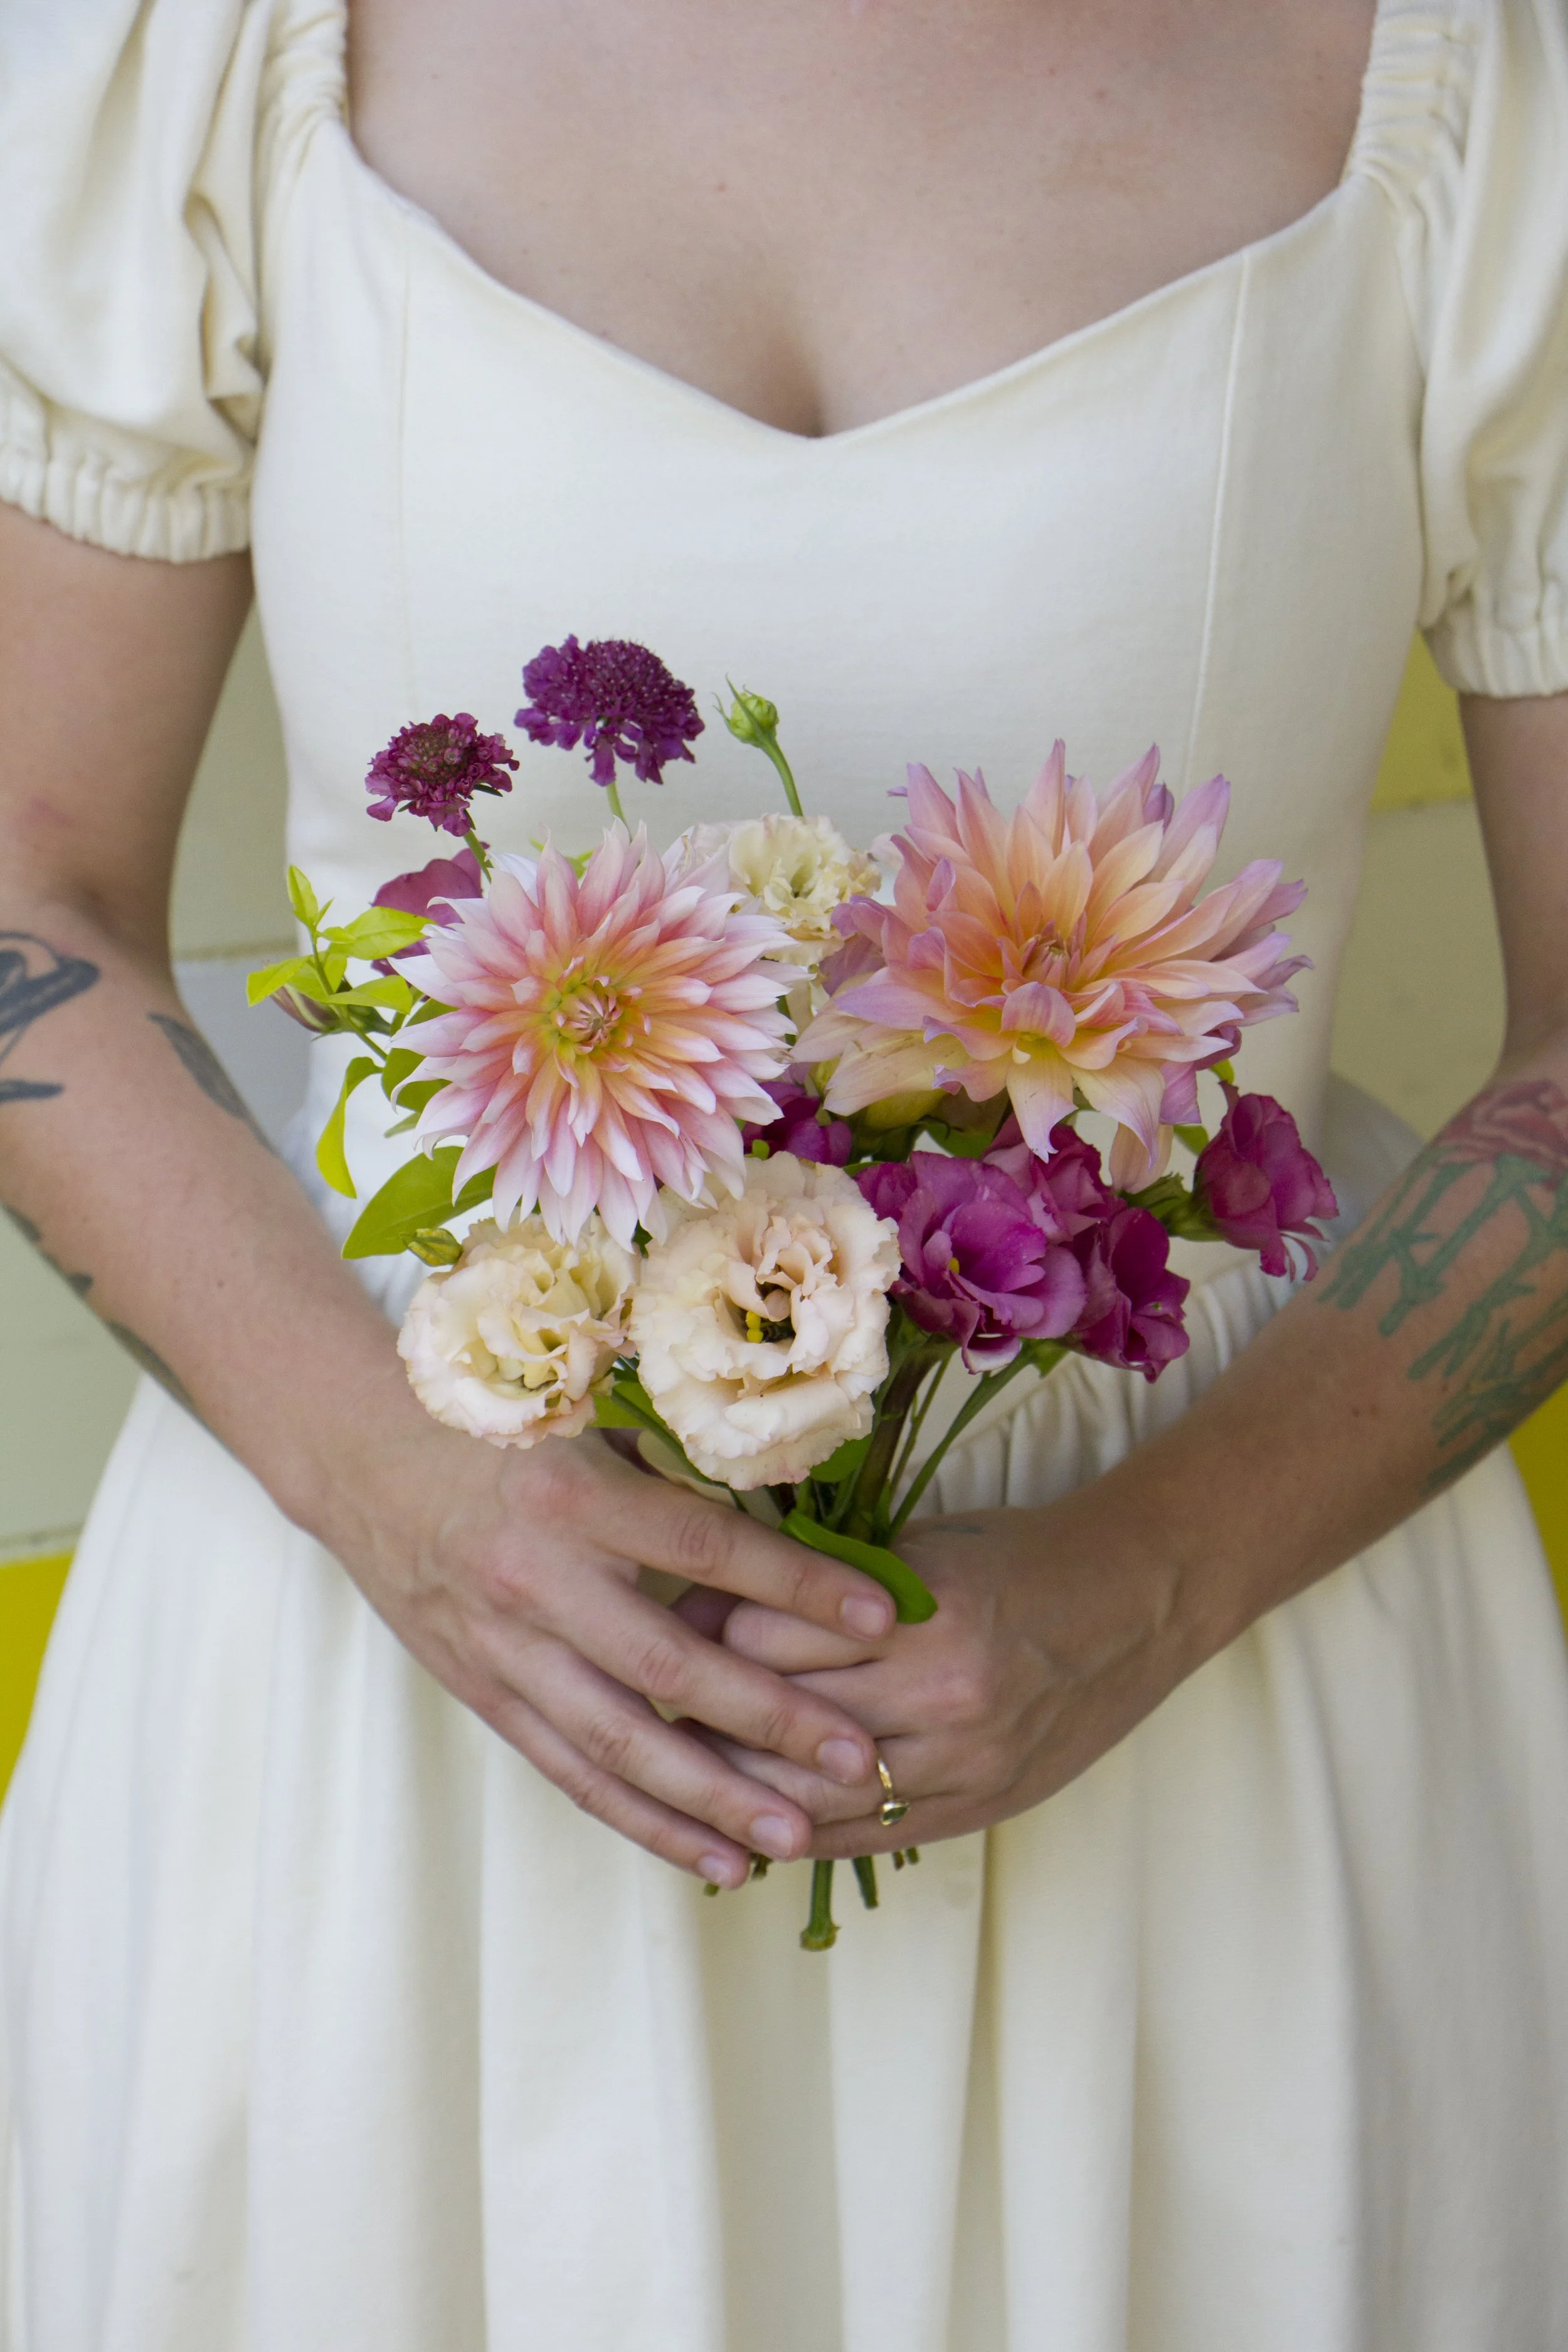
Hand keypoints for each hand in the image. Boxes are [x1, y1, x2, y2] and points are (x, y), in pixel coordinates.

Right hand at [322, 1405, 894, 1887]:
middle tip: (860, 1758)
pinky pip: (571, 1773)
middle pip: (671, 1668)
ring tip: (794, 1837)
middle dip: (771, 1721)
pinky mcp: (484, 1692)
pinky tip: (711, 1857)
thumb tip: (796, 1513)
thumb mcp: (586, 1427)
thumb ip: (676, 1477)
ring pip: (619, 1743)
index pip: (708, 1549)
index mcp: (577, 1496)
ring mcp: (505, 1646)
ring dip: (712, 1799)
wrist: (362, 1456)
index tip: (883, 1617)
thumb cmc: (496, 1428)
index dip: (798, 1586)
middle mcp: (539, 1578)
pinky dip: (643, 1821)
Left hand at [685, 1483, 1217, 1854]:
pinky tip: (747, 1824)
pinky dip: (798, 1833)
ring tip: (674, 1769)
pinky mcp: (977, 1809)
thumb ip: (826, 1580)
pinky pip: (863, 1839)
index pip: (771, 1634)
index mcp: (922, 1608)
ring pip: (811, 1795)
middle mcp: (944, 1692)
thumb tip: (707, 1605)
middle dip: (704, 1713)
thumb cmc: (1017, 1557)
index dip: (706, 1627)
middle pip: (780, 1718)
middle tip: (640, 1699)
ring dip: (735, 1789)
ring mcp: (965, 1762)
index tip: (658, 1621)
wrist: (1136, 1603)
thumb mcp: (921, 1545)